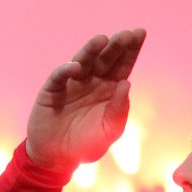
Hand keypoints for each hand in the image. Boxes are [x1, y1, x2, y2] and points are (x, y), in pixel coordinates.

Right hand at [26, 29, 147, 171]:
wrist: (58, 158)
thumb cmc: (87, 144)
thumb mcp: (109, 131)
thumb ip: (119, 110)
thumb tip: (127, 83)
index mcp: (110, 90)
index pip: (123, 66)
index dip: (131, 50)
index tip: (140, 32)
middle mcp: (92, 82)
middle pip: (106, 60)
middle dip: (116, 46)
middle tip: (126, 34)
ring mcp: (72, 84)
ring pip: (83, 62)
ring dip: (92, 50)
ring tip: (102, 39)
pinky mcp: (52, 91)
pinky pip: (59, 77)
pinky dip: (66, 70)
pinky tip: (76, 66)